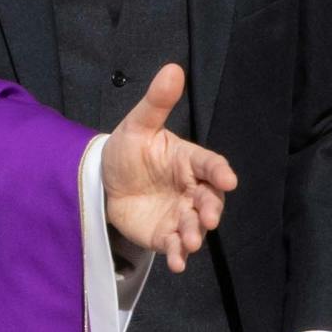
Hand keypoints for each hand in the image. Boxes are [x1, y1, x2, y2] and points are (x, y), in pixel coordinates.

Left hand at [99, 64, 238, 269]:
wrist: (103, 180)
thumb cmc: (128, 149)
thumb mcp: (138, 124)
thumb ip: (157, 101)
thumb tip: (173, 68)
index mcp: (187, 160)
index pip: (210, 164)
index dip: (220, 172)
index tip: (228, 179)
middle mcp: (189, 188)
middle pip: (208, 199)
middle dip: (211, 209)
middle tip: (208, 217)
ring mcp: (179, 213)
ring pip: (195, 226)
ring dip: (195, 235)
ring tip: (190, 243)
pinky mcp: (165, 234)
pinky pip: (175, 246)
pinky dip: (178, 255)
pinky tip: (177, 263)